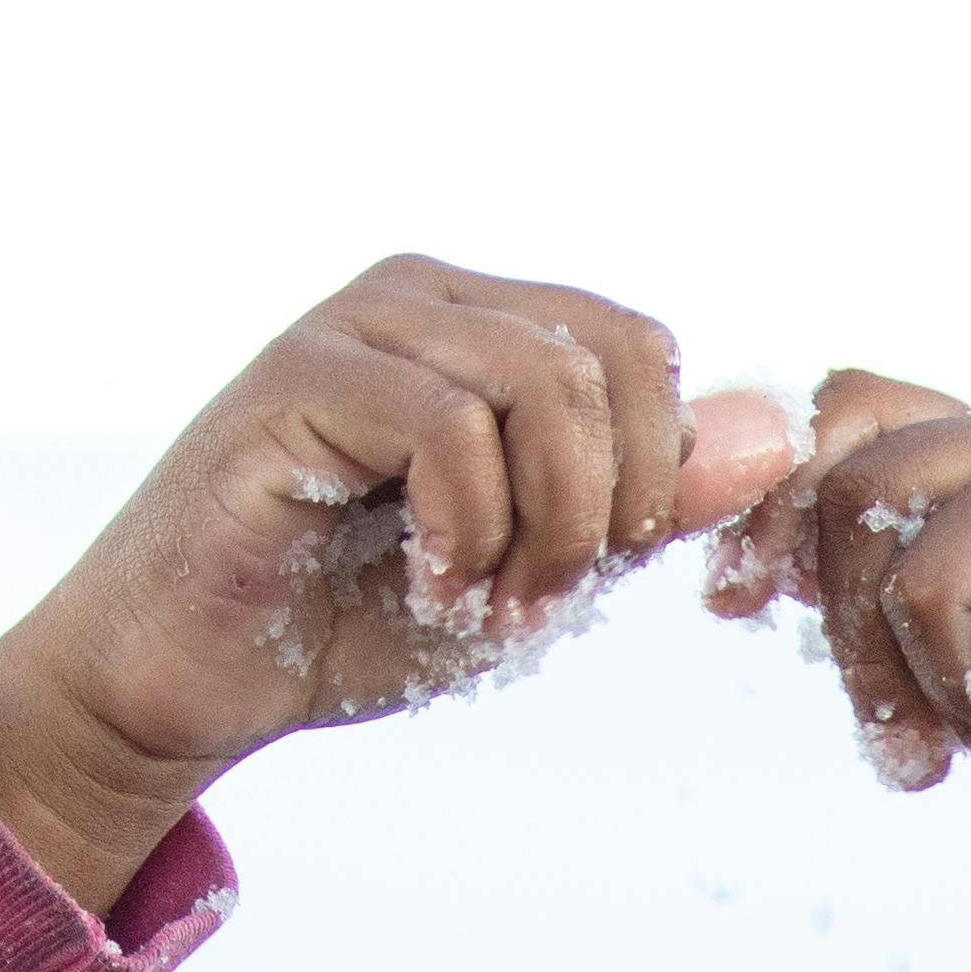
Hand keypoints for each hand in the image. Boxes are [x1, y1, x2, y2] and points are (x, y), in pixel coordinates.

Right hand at [0, 259, 789, 916]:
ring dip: (540, 529)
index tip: (593, 575)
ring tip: (478, 599)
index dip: (660, 476)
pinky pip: (446, 425)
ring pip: (539, 387)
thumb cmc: (353, 617)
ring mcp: (353, 325)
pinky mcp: (296, 378)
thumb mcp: (540, 568)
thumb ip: (648, 506)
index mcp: (484, 325)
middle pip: (608, 361)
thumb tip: (777, 433)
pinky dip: (466, 531)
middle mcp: (422, 297)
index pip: (643, 347)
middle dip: (607, 511)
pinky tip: (427, 585)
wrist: (193, 674)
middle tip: (537, 600)